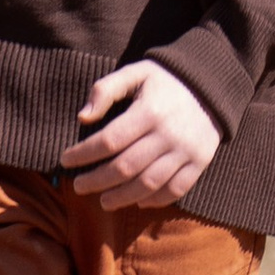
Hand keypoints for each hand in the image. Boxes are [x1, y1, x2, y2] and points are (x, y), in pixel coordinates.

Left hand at [57, 60, 220, 209]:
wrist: (210, 86)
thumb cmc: (164, 81)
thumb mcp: (135, 73)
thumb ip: (105, 90)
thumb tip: (83, 117)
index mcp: (149, 112)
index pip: (109, 141)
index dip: (83, 154)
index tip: (65, 160)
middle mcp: (169, 135)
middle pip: (126, 167)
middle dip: (97, 180)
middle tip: (78, 186)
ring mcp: (186, 152)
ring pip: (149, 184)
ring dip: (122, 197)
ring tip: (103, 201)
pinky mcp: (200, 163)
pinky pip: (176, 189)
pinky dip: (155, 200)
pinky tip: (136, 201)